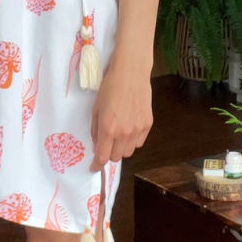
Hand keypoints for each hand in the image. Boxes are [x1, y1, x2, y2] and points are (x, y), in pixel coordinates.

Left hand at [88, 58, 153, 172]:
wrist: (131, 73)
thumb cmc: (109, 87)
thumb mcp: (96, 108)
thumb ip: (95, 129)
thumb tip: (97, 144)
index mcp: (108, 129)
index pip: (102, 157)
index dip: (97, 165)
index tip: (93, 168)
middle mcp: (124, 133)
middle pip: (116, 157)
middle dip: (109, 153)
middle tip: (106, 142)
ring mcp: (138, 129)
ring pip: (128, 152)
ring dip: (121, 148)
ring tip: (118, 134)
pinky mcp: (148, 124)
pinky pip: (139, 142)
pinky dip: (132, 141)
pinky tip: (129, 129)